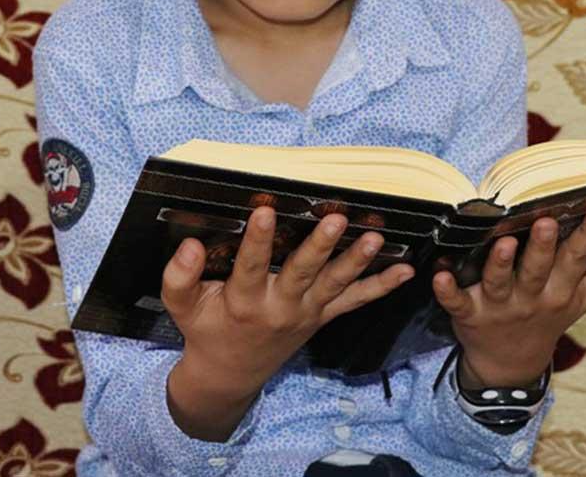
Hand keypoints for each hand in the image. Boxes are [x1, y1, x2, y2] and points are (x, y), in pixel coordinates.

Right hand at [161, 206, 413, 439]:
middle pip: (303, 274)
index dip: (258, 240)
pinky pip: (354, 302)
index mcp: (244, 302)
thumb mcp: (182, 307)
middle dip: (320, 247)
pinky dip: (380, 286)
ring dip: (356, 261)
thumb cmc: (206, 330)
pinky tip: (405, 271)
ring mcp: (306, 313)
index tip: (264, 210)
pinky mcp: (322, 316)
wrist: (231, 374)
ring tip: (375, 237)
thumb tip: (189, 245)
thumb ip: (179, 277)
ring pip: (334, 285)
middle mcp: (279, 308)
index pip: (251, 267)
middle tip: (336, 220)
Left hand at [433, 205, 585, 388]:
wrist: (510, 363)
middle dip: (545, 246)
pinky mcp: (468, 314)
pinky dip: (447, 289)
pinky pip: (456, 302)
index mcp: (565, 289)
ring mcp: (501, 307)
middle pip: (542, 270)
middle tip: (545, 220)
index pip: (582, 261)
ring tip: (502, 242)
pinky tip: (437, 274)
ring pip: (501, 282)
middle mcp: (535, 297)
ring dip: (500, 263)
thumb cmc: (551, 311)